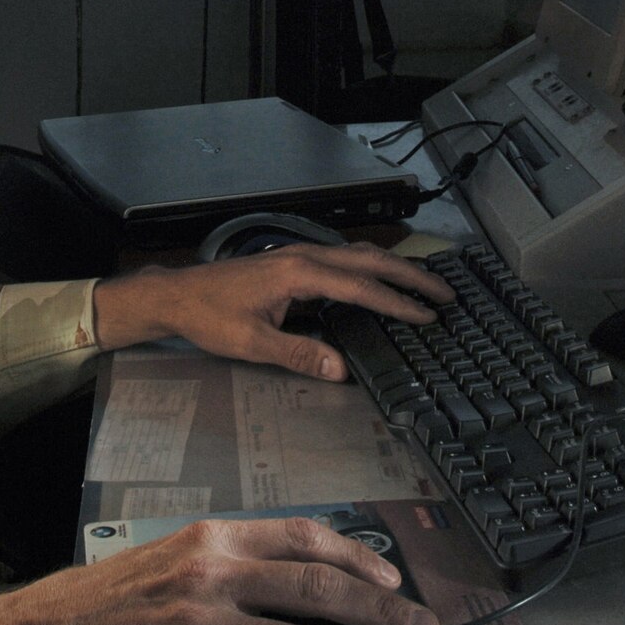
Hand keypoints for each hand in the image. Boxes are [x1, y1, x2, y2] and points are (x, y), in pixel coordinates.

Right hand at [0, 516, 439, 624]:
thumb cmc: (97, 607)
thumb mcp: (166, 563)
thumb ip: (227, 570)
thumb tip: (296, 592)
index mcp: (209, 536)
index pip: (303, 536)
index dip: (358, 557)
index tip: (393, 579)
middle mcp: (212, 571)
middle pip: (320, 588)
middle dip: (383, 612)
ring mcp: (201, 624)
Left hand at [93, 244, 454, 381]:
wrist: (178, 296)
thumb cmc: (209, 317)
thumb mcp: (252, 343)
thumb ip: (299, 354)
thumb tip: (341, 369)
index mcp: (298, 274)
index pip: (360, 288)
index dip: (397, 302)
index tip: (428, 315)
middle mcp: (303, 257)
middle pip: (369, 261)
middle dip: (410, 276)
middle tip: (446, 293)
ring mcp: (299, 255)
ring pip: (358, 255)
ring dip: (394, 269)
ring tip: (426, 285)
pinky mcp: (293, 261)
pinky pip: (343, 259)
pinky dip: (371, 268)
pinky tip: (381, 280)